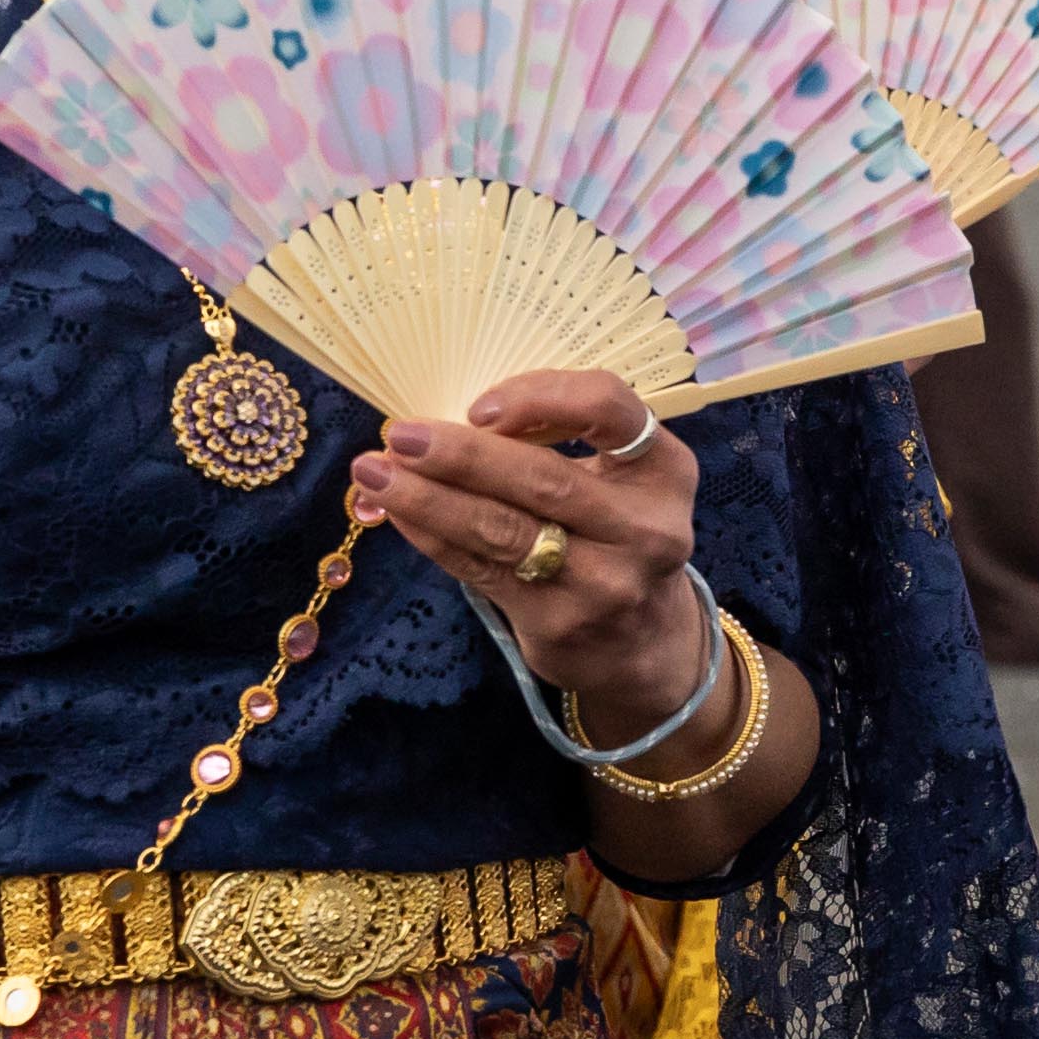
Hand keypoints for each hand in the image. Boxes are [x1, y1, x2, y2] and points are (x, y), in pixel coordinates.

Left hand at [353, 372, 710, 720]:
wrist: (643, 641)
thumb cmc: (615, 534)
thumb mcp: (620, 479)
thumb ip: (560, 441)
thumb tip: (450, 415)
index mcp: (664, 470)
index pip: (609, 408)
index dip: (541, 397)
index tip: (481, 406)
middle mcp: (645, 527)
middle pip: (543, 478)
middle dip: (461, 454)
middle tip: (400, 434)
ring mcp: (605, 582)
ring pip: (502, 529)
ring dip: (428, 497)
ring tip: (373, 472)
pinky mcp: (559, 622)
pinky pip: (480, 568)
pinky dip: (431, 535)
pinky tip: (396, 511)